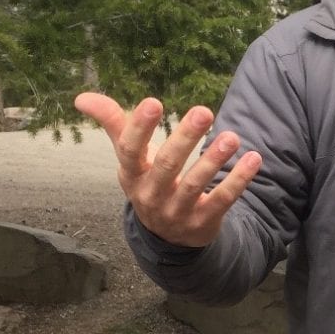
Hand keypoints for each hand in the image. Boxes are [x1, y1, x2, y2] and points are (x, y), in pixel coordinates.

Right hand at [74, 93, 261, 247]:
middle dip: (184, 139)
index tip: (153, 101)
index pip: (130, 150)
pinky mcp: (202, 223)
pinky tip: (253, 159)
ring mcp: (177, 212)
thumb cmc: (149, 182)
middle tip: (203, 110)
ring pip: (194, 185)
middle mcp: (150, 196)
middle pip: (167, 166)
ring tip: (232, 137)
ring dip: (213, 160)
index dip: (139, 127)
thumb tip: (81, 97)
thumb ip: (113, 124)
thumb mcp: (131, 158)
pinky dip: (238, 181)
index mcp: (131, 175)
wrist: (168, 236)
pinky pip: (222, 200)